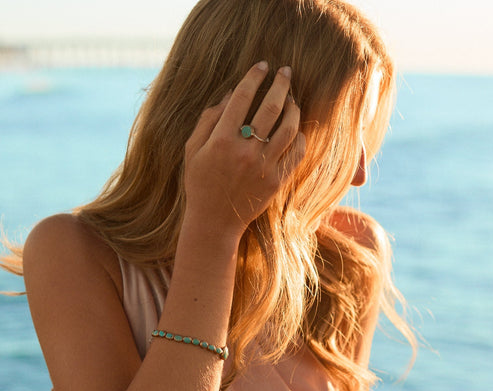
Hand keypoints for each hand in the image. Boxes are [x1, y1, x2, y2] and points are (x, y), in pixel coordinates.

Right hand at [184, 61, 305, 238]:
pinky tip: (296, 130)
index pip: (242, 98)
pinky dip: (300, 137)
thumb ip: (208, 121)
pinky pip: (296, 153)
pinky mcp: (275, 181)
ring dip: (294, 109)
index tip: (263, 66)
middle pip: (271, 108)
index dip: (254, 77)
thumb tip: (231, 95)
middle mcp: (244, 152)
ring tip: (293, 101)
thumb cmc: (200, 184)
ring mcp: (263, 167)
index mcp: (221, 140)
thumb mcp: (192, 151)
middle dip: (281, 84)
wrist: (214, 223)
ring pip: (288, 129)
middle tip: (286, 72)